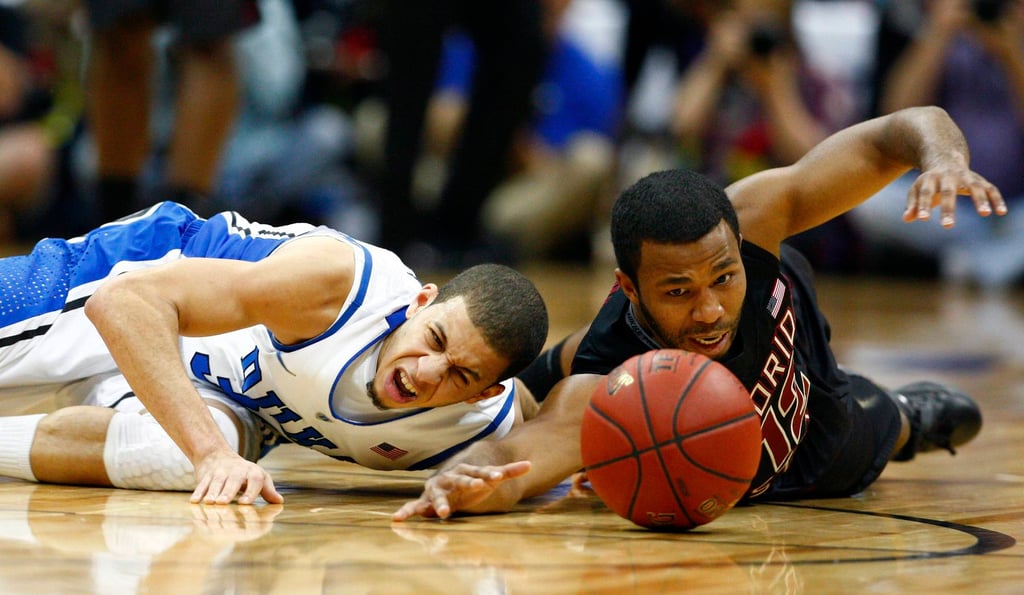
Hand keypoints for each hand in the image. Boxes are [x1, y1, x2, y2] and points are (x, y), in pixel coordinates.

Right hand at [190, 448, 283, 505]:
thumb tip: (279, 502)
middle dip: (228, 492)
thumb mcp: (258, 477)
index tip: (245, 503)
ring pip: (216, 482)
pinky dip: (198, 492)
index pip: (255, 480)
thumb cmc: (244, 472)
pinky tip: (194, 501)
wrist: (217, 455)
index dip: (250, 491)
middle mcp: (236, 471)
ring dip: (212, 493)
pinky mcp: (206, 475)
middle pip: (233, 481)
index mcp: (252, 472)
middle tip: (223, 503)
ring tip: (210, 503)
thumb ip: (268, 490)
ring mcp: (220, 472)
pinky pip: (202, 484)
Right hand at [391, 461, 531, 520]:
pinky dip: (406, 512)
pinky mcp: (425, 501)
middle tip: (478, 487)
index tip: (498, 477)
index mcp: (467, 472)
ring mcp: (437, 489)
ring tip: (446, 513)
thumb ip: (509, 471)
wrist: (447, 483)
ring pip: (439, 494)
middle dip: (468, 483)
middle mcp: (451, 478)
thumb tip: (531, 464)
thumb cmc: (471, 482)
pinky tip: (397, 519)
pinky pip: (414, 506)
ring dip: (441, 502)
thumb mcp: (490, 477)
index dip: (489, 473)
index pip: (480, 471)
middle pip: (460, 479)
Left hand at [903, 164, 1006, 227]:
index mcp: (930, 179)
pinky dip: (997, 200)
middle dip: (948, 208)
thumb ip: (912, 205)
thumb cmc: (930, 182)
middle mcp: (948, 177)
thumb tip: (907, 219)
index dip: (923, 205)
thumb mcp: (918, 189)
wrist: (946, 158)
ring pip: (974, 187)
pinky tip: (1001, 212)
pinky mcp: (980, 180)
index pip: (925, 193)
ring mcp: (966, 177)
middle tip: (947, 226)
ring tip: (984, 214)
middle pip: (948, 192)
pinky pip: (991, 189)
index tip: (923, 219)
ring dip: (979, 199)